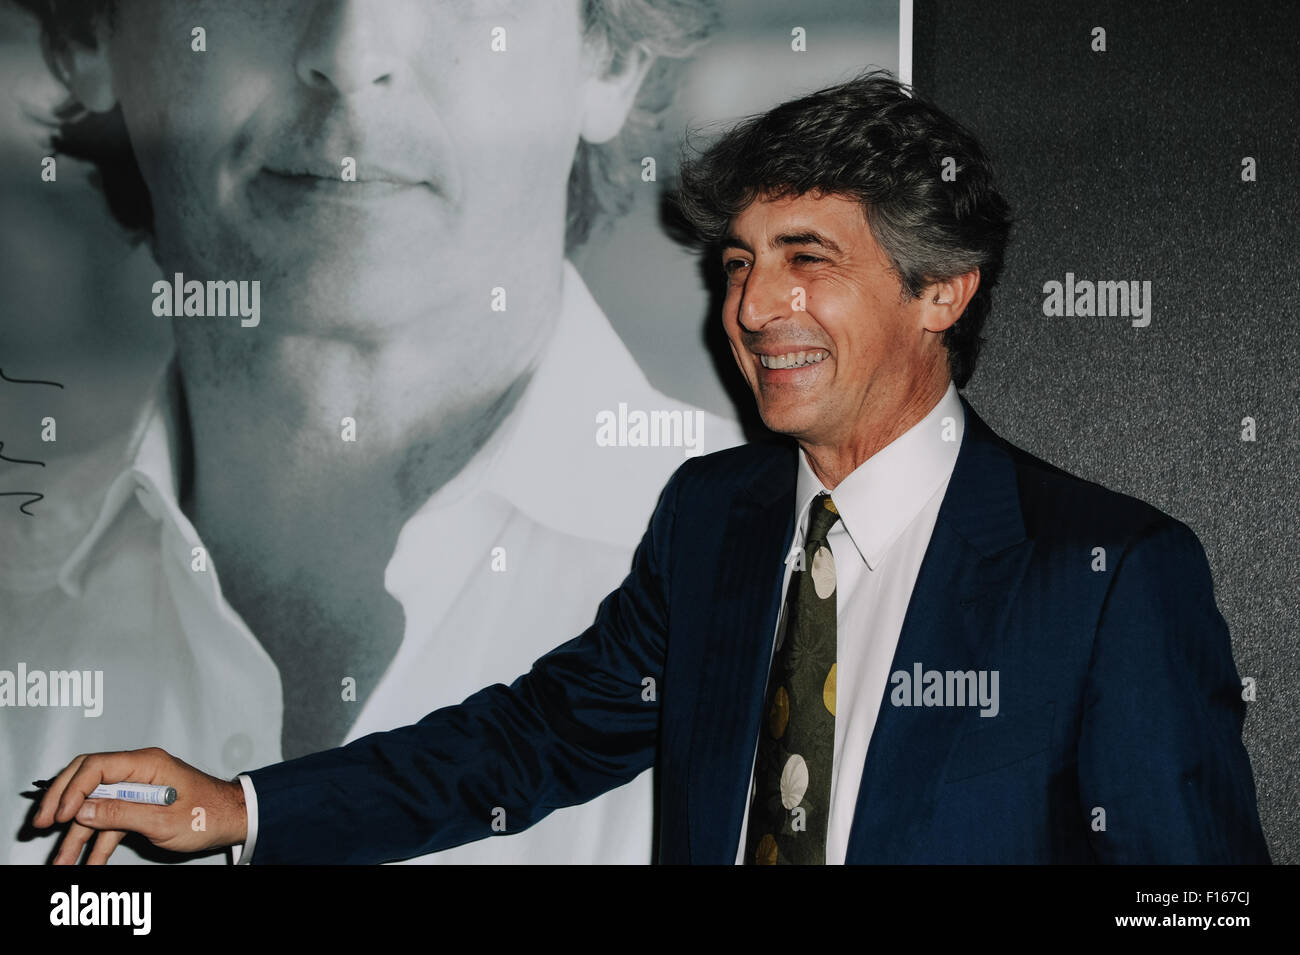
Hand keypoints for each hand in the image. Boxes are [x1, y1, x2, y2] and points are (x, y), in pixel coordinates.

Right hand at [32, 747, 247, 863]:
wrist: (233, 819)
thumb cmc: (209, 814)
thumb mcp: (163, 819)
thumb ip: (122, 813)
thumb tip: (83, 809)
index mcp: (146, 763)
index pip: (96, 766)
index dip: (71, 789)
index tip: (57, 815)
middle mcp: (139, 771)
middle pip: (87, 781)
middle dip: (62, 804)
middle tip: (40, 826)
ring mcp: (138, 788)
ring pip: (96, 807)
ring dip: (77, 835)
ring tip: (60, 861)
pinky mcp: (140, 806)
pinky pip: (111, 821)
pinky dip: (98, 842)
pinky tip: (87, 864)